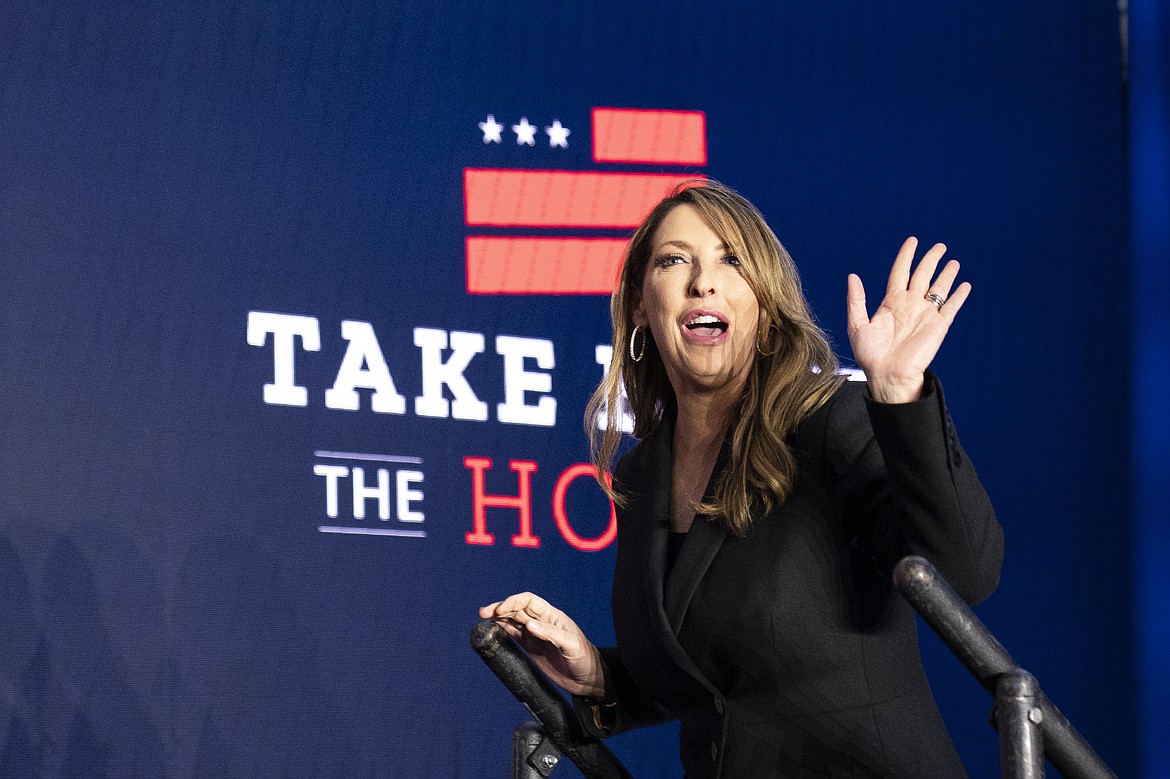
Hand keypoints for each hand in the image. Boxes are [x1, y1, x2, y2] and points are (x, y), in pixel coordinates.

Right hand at [479, 592, 608, 698]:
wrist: (587, 679)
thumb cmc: (584, 659)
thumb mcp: (571, 645)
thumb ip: (551, 634)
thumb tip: (529, 624)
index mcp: (552, 616)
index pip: (529, 601)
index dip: (513, 602)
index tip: (500, 610)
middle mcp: (542, 623)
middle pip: (517, 609)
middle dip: (500, 608)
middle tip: (484, 613)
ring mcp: (535, 636)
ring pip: (513, 621)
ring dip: (498, 618)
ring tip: (484, 619)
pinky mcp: (531, 649)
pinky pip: (514, 636)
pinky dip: (502, 631)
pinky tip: (493, 630)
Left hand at [846, 237, 970, 403]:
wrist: (888, 375)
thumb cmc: (871, 355)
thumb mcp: (858, 325)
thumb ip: (856, 300)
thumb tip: (853, 276)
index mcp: (891, 303)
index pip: (900, 272)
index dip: (906, 256)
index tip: (913, 241)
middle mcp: (910, 305)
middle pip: (922, 275)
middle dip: (931, 259)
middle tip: (940, 246)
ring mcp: (925, 314)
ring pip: (939, 288)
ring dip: (946, 274)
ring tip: (953, 261)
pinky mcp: (938, 326)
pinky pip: (951, 307)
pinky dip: (958, 296)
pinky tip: (965, 285)